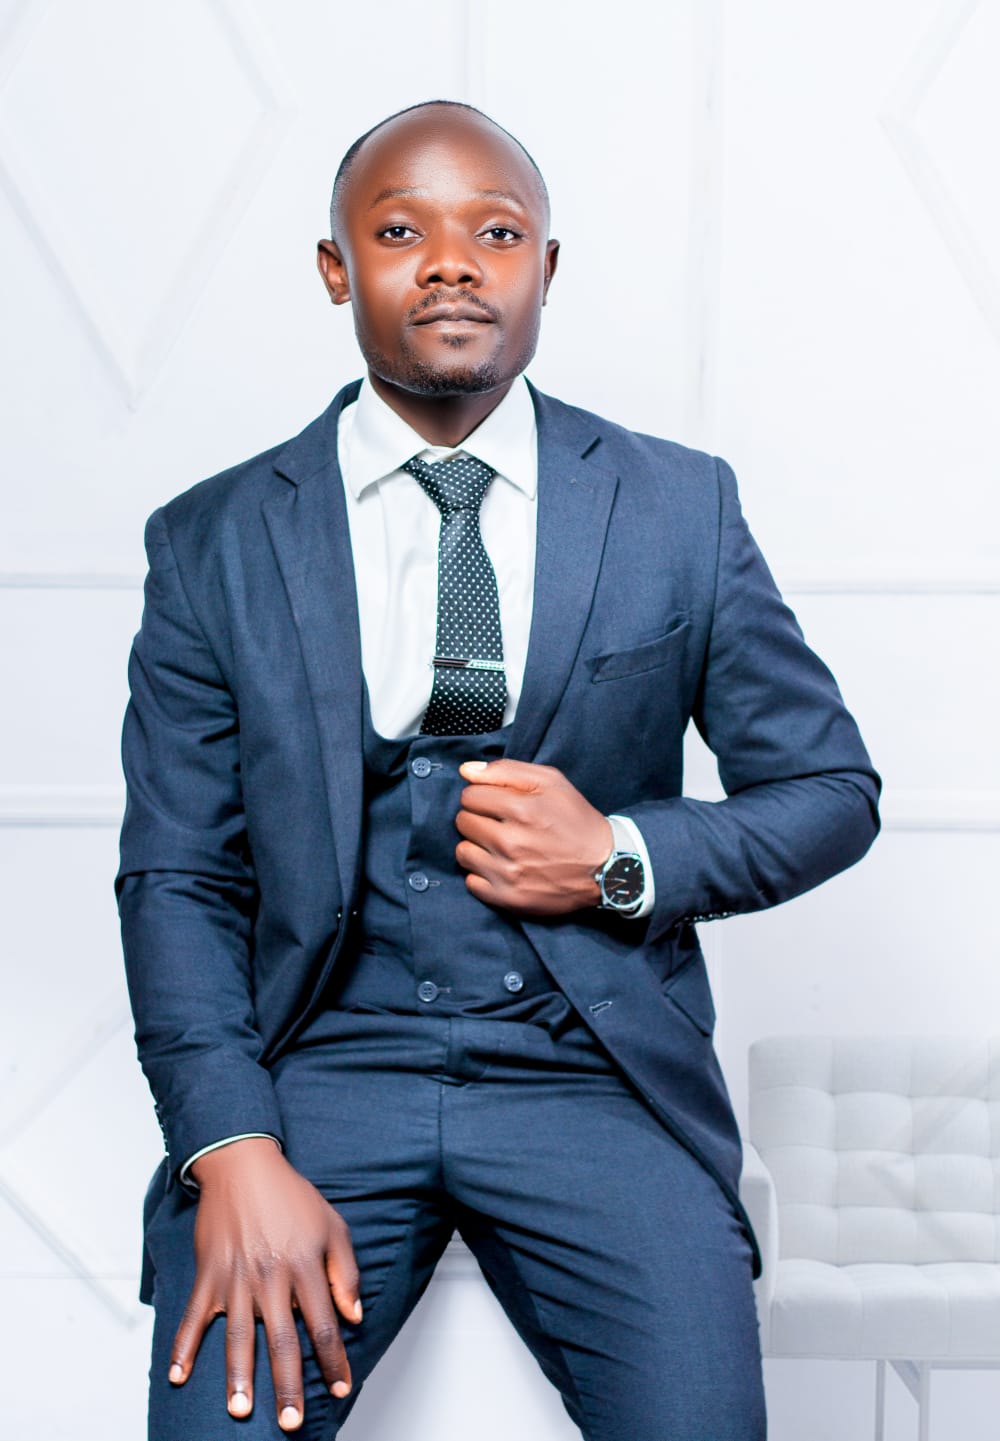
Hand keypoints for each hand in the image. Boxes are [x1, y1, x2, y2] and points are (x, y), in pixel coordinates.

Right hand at [170, 1137, 360, 1430]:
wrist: (244, 1165)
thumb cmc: (291, 1196)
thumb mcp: (333, 1226)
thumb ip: (345, 1272)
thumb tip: (353, 1317)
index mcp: (304, 1266)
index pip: (323, 1324)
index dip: (333, 1361)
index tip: (340, 1389)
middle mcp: (270, 1276)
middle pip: (281, 1340)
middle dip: (287, 1386)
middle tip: (291, 1422)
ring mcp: (236, 1277)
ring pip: (238, 1335)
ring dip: (239, 1376)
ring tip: (241, 1409)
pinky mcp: (208, 1274)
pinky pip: (194, 1316)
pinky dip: (183, 1347)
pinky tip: (177, 1376)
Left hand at [455, 759, 612, 914]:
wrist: (605, 867)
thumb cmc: (575, 820)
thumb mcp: (551, 782)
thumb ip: (506, 770)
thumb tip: (465, 770)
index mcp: (523, 810)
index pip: (469, 796)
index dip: (481, 796)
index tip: (497, 803)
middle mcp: (512, 842)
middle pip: (463, 822)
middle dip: (478, 818)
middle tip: (500, 824)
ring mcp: (508, 873)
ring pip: (462, 852)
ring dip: (476, 846)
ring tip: (498, 846)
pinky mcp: (508, 898)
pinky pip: (470, 882)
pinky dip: (482, 874)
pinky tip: (501, 867)